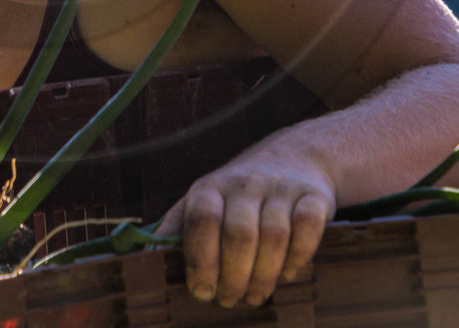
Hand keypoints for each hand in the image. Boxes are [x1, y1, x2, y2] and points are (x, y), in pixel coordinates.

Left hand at [156, 135, 336, 306]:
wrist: (294, 157)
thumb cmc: (237, 194)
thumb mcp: (202, 201)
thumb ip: (176, 230)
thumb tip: (144, 260)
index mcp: (210, 187)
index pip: (201, 220)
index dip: (199, 259)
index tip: (201, 291)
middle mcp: (245, 183)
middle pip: (239, 234)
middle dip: (233, 276)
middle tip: (230, 300)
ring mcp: (281, 188)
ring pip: (274, 236)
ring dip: (264, 275)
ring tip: (255, 296)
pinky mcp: (314, 197)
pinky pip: (308, 229)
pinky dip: (298, 257)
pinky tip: (288, 274)